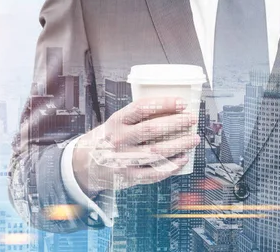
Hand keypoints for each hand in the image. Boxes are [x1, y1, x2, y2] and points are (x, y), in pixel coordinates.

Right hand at [72, 97, 199, 197]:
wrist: (86, 163)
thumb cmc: (109, 139)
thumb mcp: (116, 123)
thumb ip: (138, 118)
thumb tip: (172, 111)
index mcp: (116, 121)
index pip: (141, 108)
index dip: (164, 104)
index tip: (181, 103)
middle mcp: (118, 139)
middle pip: (152, 129)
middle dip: (176, 123)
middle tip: (191, 120)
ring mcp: (123, 159)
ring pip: (156, 152)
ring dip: (179, 145)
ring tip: (192, 139)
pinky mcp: (128, 176)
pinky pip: (154, 172)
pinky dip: (172, 166)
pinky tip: (182, 159)